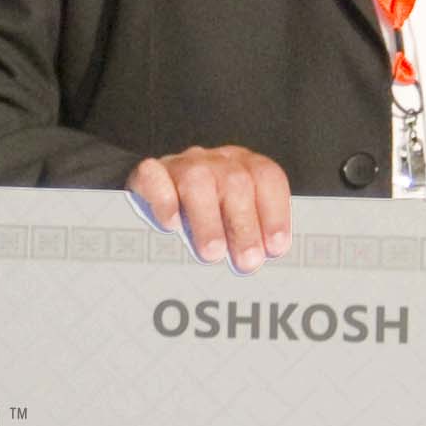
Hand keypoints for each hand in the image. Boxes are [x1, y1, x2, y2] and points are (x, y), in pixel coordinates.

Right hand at [128, 146, 298, 267]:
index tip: (275, 248)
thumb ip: (253, 237)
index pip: (267, 178)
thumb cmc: (206, 214)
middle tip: (246, 261)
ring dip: (207, 222)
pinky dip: (165, 203)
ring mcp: (182, 165)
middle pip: (236, 183)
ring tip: (211, 253)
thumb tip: (262, 264)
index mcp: (244, 167)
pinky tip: (171, 226)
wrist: (155, 192)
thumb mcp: (234, 222)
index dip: (275, 213)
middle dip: (243, 227)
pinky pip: (155, 178)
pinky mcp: (150, 173)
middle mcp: (216, 162)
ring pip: (197, 182)